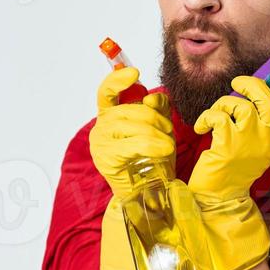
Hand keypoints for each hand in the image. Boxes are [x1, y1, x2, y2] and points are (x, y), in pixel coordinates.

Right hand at [89, 65, 173, 269]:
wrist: (148, 197)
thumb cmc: (151, 164)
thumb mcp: (158, 131)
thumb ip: (156, 110)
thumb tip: (154, 96)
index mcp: (110, 118)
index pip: (107, 91)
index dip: (118, 79)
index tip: (134, 72)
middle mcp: (101, 128)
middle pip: (131, 109)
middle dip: (156, 119)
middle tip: (168, 133)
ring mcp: (101, 144)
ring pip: (135, 125)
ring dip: (158, 134)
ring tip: (166, 147)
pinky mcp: (107, 159)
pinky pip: (135, 144)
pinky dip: (153, 146)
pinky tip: (162, 152)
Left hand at [186, 59, 269, 269]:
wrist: (220, 194)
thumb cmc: (235, 165)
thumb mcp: (254, 141)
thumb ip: (259, 118)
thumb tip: (252, 88)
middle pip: (266, 97)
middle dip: (250, 84)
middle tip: (237, 83)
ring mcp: (251, 140)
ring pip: (239, 103)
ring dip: (222, 104)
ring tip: (215, 116)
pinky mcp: (230, 143)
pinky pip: (218, 115)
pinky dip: (206, 117)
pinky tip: (202, 128)